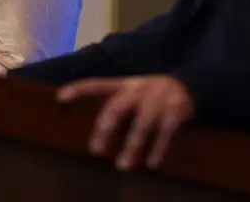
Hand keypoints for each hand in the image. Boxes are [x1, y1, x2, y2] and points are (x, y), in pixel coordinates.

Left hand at [57, 75, 193, 169]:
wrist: (188, 83)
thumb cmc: (151, 93)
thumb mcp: (132, 90)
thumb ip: (114, 102)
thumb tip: (96, 128)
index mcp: (124, 85)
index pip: (97, 84)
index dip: (79, 89)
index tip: (60, 97)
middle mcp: (138, 90)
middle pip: (117, 107)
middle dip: (105, 129)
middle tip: (96, 149)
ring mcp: (157, 100)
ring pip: (141, 125)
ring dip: (132, 146)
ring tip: (122, 165)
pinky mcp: (175, 111)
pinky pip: (165, 133)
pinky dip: (158, 149)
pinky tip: (151, 163)